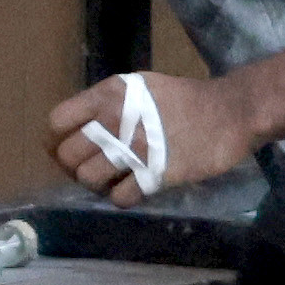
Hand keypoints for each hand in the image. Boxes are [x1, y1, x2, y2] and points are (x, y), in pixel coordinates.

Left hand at [45, 70, 253, 205]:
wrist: (229, 112)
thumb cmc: (185, 98)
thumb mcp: (141, 87)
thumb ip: (109, 103)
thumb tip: (81, 127)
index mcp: (110, 94)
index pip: (57, 121)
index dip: (56, 140)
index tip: (66, 149)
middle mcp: (115, 120)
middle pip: (68, 155)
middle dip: (75, 167)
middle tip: (92, 169)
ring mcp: (133, 149)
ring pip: (88, 179)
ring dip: (98, 184)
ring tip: (114, 179)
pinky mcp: (153, 175)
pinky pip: (118, 198)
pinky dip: (122, 197)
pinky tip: (134, 188)